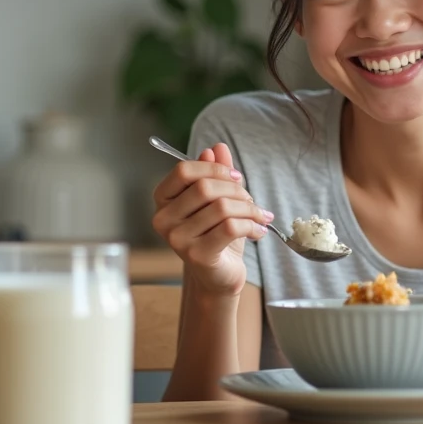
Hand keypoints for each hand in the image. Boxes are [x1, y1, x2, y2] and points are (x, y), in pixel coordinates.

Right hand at [151, 143, 272, 297]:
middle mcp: (164, 219)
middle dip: (236, 190)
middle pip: (204, 188)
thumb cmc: (216, 234)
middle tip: (251, 200)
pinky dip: (252, 226)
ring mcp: (177, 239)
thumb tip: (217, 148)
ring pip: (221, 208)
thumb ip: (215, 173)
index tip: (237, 177)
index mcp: (163, 200)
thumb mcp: (218, 200)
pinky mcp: (197, 255)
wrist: (219, 275)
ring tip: (259, 216)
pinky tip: (259, 231)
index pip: (183, 171)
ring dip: (249, 209)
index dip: (214, 169)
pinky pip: (230, 227)